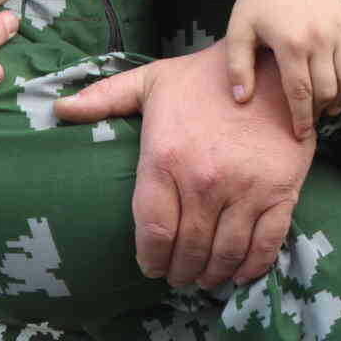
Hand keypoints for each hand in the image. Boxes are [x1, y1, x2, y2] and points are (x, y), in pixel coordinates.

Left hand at [55, 44, 312, 288]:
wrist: (273, 64)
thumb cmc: (206, 77)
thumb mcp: (152, 81)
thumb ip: (105, 97)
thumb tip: (59, 108)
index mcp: (166, 158)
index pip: (154, 233)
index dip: (151, 260)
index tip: (152, 265)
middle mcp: (204, 181)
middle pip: (188, 251)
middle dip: (180, 271)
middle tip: (179, 273)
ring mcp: (245, 189)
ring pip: (224, 255)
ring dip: (211, 275)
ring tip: (205, 275)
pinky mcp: (281, 191)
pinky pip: (264, 245)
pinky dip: (250, 268)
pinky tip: (239, 271)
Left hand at [227, 0, 340, 137]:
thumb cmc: (256, 3)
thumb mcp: (238, 33)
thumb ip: (238, 68)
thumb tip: (242, 101)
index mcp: (291, 44)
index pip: (301, 93)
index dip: (302, 119)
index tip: (301, 135)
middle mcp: (320, 37)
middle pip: (327, 88)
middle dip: (319, 110)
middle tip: (311, 116)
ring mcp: (340, 27)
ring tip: (331, 105)